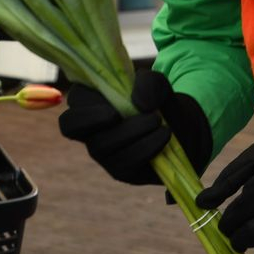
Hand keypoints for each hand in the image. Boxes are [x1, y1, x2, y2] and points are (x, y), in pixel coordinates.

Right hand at [57, 68, 212, 185]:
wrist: (182, 128)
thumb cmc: (159, 101)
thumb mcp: (158, 84)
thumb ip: (149, 83)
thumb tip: (139, 104)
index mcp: (90, 101)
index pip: (73, 101)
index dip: (85, 106)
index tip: (112, 107)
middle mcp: (89, 128)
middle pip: (71, 127)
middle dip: (93, 120)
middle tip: (118, 115)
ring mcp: (101, 152)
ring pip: (101, 145)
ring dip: (132, 131)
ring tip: (157, 121)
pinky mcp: (119, 170)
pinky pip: (125, 161)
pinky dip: (147, 146)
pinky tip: (164, 135)